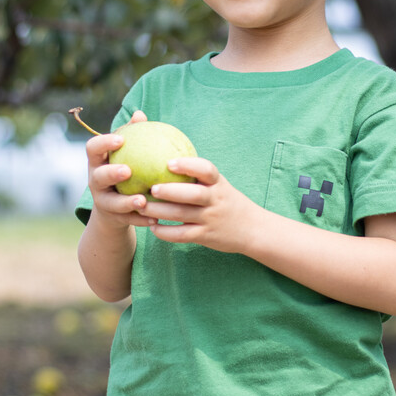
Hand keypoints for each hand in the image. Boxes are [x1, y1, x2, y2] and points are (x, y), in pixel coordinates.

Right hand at [85, 110, 156, 229]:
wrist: (113, 208)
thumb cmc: (123, 168)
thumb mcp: (125, 153)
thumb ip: (132, 135)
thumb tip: (140, 114)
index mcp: (97, 162)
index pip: (93, 148)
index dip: (103, 143)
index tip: (120, 139)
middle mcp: (95, 181)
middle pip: (98, 177)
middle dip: (111, 173)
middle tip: (128, 171)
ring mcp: (102, 201)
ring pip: (112, 203)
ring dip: (127, 202)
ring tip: (143, 201)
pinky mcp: (113, 218)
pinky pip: (128, 220)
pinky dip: (141, 219)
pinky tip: (155, 218)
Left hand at [142, 158, 259, 253]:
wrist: (253, 229)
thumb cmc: (229, 202)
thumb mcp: (220, 186)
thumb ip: (199, 176)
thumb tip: (166, 159)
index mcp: (218, 184)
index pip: (207, 170)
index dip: (188, 165)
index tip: (169, 163)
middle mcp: (215, 200)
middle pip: (193, 194)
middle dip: (171, 191)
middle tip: (152, 188)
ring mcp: (211, 219)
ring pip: (183, 215)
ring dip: (160, 211)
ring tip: (142, 206)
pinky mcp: (206, 236)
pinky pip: (183, 235)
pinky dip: (166, 232)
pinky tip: (153, 228)